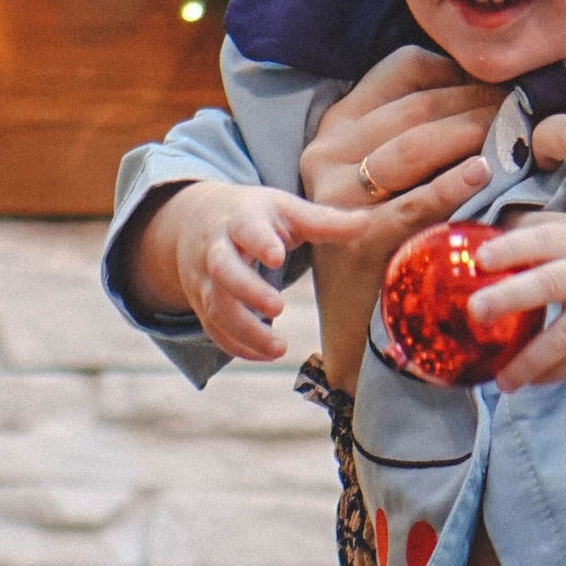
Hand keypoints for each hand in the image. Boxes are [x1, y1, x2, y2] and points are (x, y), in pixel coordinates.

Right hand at [153, 178, 332, 366]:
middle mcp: (216, 249)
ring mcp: (204, 278)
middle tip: (279, 307)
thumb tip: (367, 222)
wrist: (197, 220)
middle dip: (248, 291)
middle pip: (223, 270)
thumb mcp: (286, 211)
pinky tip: (265, 355)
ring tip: (279, 347)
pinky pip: (214, 329)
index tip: (279, 258)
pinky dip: (236, 346)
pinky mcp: (201, 303)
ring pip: (216, 307)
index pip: (246, 228)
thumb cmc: (255, 216)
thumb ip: (324, 221)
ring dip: (246, 331)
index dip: (260, 242)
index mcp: (241, 219)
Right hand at [300, 47, 504, 386]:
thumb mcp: (387, 170)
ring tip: (514, 131)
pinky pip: (416, 201)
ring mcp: (338, 195)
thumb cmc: (388, 236)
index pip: (405, 70)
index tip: (503, 81)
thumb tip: (494, 87)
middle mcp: (328, 151)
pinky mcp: (359, 236)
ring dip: (472, 131)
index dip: (461, 70)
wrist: (355, 318)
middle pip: (418, 106)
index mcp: (337, 124)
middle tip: (526, 106)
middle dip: (479, 100)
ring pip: (416, 144)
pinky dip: (453, 183)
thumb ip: (421, 127)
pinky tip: (485, 172)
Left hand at [467, 211, 565, 393]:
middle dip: (510, 298)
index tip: (479, 260)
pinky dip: (553, 374)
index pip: (543, 240)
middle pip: (549, 285)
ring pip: (564, 337)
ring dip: (530, 360)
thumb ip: (542, 232)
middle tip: (475, 311)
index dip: (512, 248)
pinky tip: (527, 382)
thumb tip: (485, 236)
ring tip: (501, 380)